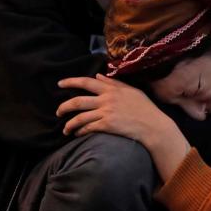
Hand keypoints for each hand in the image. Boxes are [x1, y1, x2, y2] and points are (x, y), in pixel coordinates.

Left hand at [58, 74, 189, 180]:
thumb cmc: (145, 108)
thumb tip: (97, 75)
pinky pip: (88, 128)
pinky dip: (80, 131)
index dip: (70, 82)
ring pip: (80, 117)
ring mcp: (106, 113)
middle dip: (64, 107)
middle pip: (77, 101)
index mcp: (111, 90)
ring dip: (69, 124)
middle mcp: (106, 100)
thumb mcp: (131, 91)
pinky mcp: (107, 126)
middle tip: (57, 112)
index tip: (59, 84)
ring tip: (65, 130)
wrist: (153, 126)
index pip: (86, 82)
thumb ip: (113, 83)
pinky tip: (77, 134)